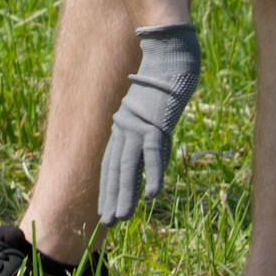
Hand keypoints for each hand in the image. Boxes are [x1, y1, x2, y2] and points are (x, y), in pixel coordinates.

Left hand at [98, 23, 200, 224]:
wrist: (169, 52)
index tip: (105, 211)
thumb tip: (146, 140)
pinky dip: (153, 174)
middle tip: (107, 223)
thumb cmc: (162, 77)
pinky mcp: (158, 121)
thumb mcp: (148, 104)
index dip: (108, 188)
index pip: (111, 163)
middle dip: (112, 197)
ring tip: (122, 217)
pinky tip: (151, 195)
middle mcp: (126, 126)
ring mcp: (140, 124)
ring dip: (126, 193)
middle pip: (116, 168)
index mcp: (123, 124)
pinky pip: (154, 153)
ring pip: (130, 165)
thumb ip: (144, 122)